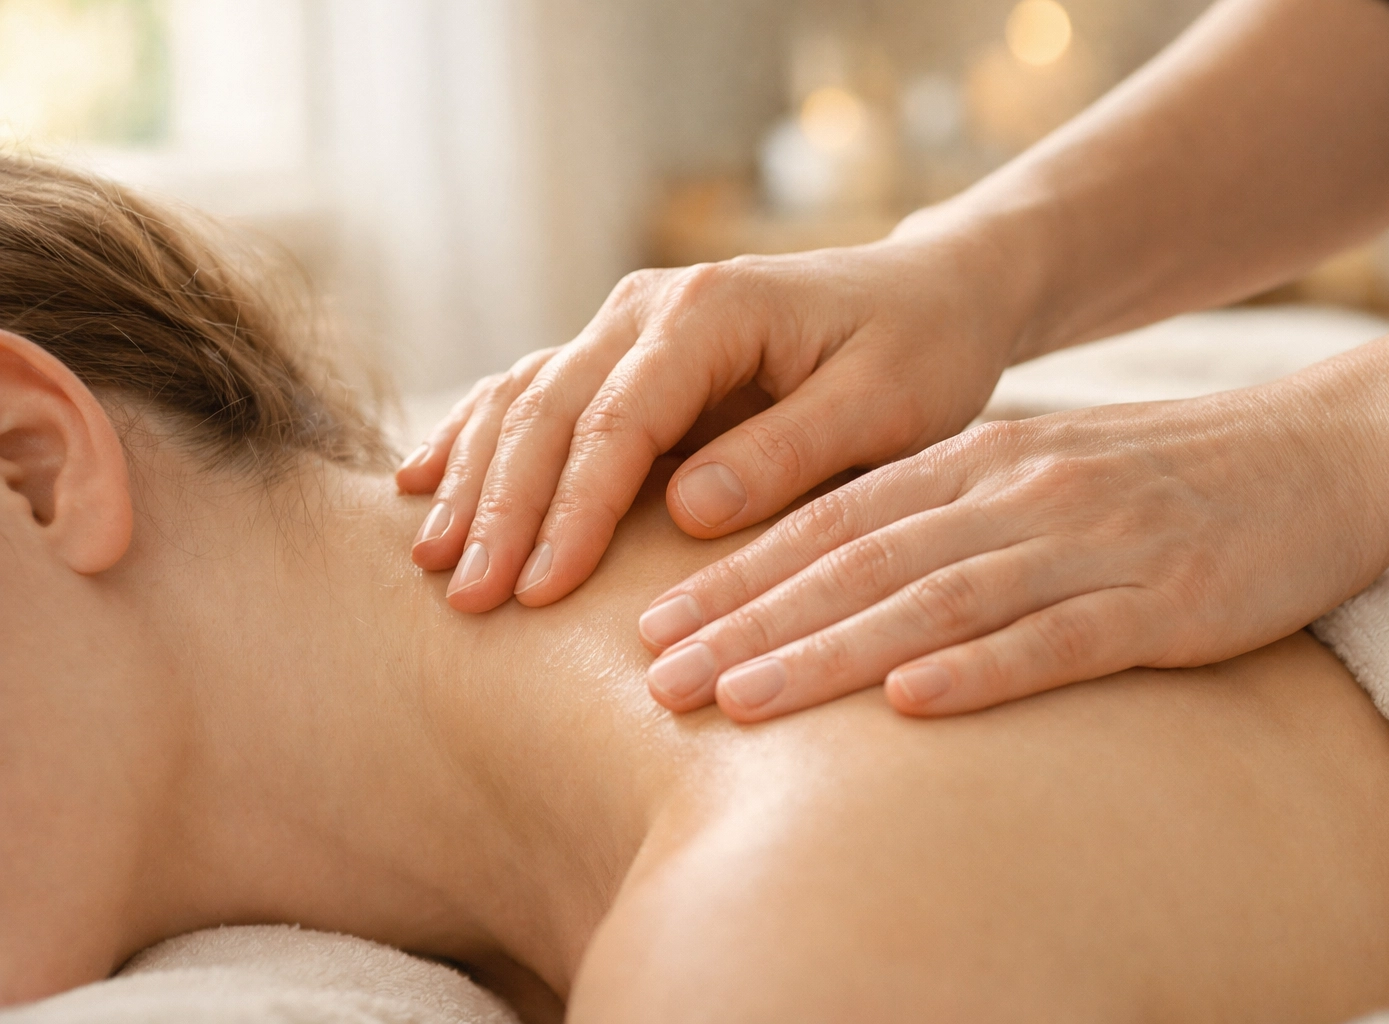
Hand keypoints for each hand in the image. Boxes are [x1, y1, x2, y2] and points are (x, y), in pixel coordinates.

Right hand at [396, 226, 1029, 611]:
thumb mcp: (886, 404)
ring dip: (474, 478)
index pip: (618, 421)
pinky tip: (424, 483)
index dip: (572, 511)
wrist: (930, 295)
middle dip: (502, 507)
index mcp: (712, 312)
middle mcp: (651, 308)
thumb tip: (686, 511)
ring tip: (432, 560)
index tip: (539, 595)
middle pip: (550, 409)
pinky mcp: (627, 356)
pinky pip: (534, 394)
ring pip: (524, 399)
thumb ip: (790, 452)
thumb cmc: (920, 350)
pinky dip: (477, 439)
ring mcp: (629, 326)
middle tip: (467, 599)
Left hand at [637, 383, 1388, 720]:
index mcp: (977, 458)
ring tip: (741, 698)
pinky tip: (910, 703)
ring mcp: (1089, 542)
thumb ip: (941, 512)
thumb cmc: (1158, 475)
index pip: (831, 518)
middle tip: (657, 675)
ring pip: (935, 598)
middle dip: (748, 620)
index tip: (651, 623)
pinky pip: (1059, 638)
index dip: (736, 573)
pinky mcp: (1165, 599)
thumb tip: (833, 570)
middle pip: (858, 560)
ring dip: (829, 650)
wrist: (1317, 451)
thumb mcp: (1035, 470)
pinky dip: (979, 669)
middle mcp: (1015, 490)